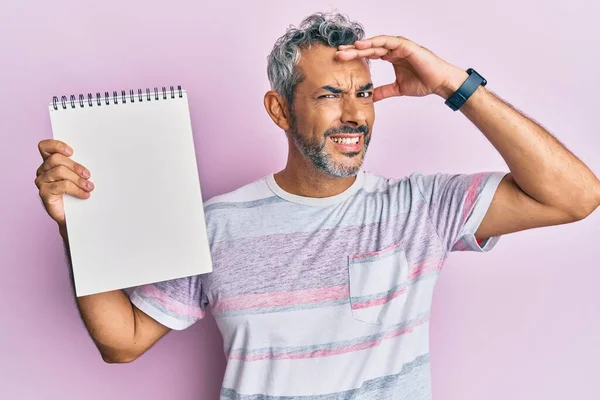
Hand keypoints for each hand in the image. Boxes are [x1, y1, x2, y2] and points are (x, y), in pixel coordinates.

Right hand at [35, 140, 93, 227]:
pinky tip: (85, 194)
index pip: (45, 147)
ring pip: (59, 171)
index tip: (72, 152)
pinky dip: (76, 189)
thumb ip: (79, 166)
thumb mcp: (79, 176)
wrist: (74, 216)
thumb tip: (95, 158)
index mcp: (50, 162)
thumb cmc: (77, 193)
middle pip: (56, 159)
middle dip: (75, 166)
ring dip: (77, 179)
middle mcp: (43, 170)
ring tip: (89, 186)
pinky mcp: (44, 192)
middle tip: (88, 175)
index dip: (56, 145)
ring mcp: (42, 181)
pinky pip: (61, 186)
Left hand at [335, 35, 466, 101]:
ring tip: (347, 48)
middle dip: (353, 50)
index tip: (341, 60)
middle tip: (338, 53)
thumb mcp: (397, 88)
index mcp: (391, 57)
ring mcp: (400, 46)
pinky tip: (363, 44)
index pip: (370, 55)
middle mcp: (394, 50)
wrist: (440, 83)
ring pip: (376, 43)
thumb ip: (383, 91)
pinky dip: (375, 42)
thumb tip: (370, 97)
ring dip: (361, 46)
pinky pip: (388, 42)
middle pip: (369, 48)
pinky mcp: (406, 46)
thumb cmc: (423, 82)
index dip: (355, 56)